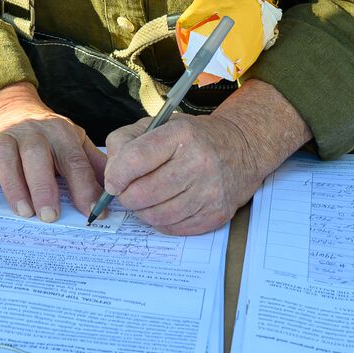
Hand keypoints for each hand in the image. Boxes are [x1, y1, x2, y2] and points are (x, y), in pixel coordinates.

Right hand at [0, 82, 105, 221]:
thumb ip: (92, 163)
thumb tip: (115, 191)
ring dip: (13, 185)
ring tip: (23, 212)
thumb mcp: (73, 140)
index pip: (73, 159)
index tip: (91, 213)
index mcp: (58, 131)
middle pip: (36, 154)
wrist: (6, 107)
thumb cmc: (46, 134)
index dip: (83, 186)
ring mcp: (1, 136)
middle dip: (43, 186)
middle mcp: (29, 130)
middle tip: (49, 216)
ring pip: (4, 156)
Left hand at [103, 79, 311, 234]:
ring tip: (146, 199)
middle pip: (142, 193)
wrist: (242, 148)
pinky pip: (174, 228)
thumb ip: (127, 142)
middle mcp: (198, 163)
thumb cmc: (192, 137)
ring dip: (142, 211)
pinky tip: (165, 206)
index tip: (113, 181)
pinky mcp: (216, 214)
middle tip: (127, 192)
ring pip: (156, 216)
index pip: (135, 159)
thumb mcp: (159, 124)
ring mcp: (210, 191)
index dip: (115, 175)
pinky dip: (161, 221)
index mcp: (181, 135)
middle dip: (126, 196)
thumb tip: (111, 176)